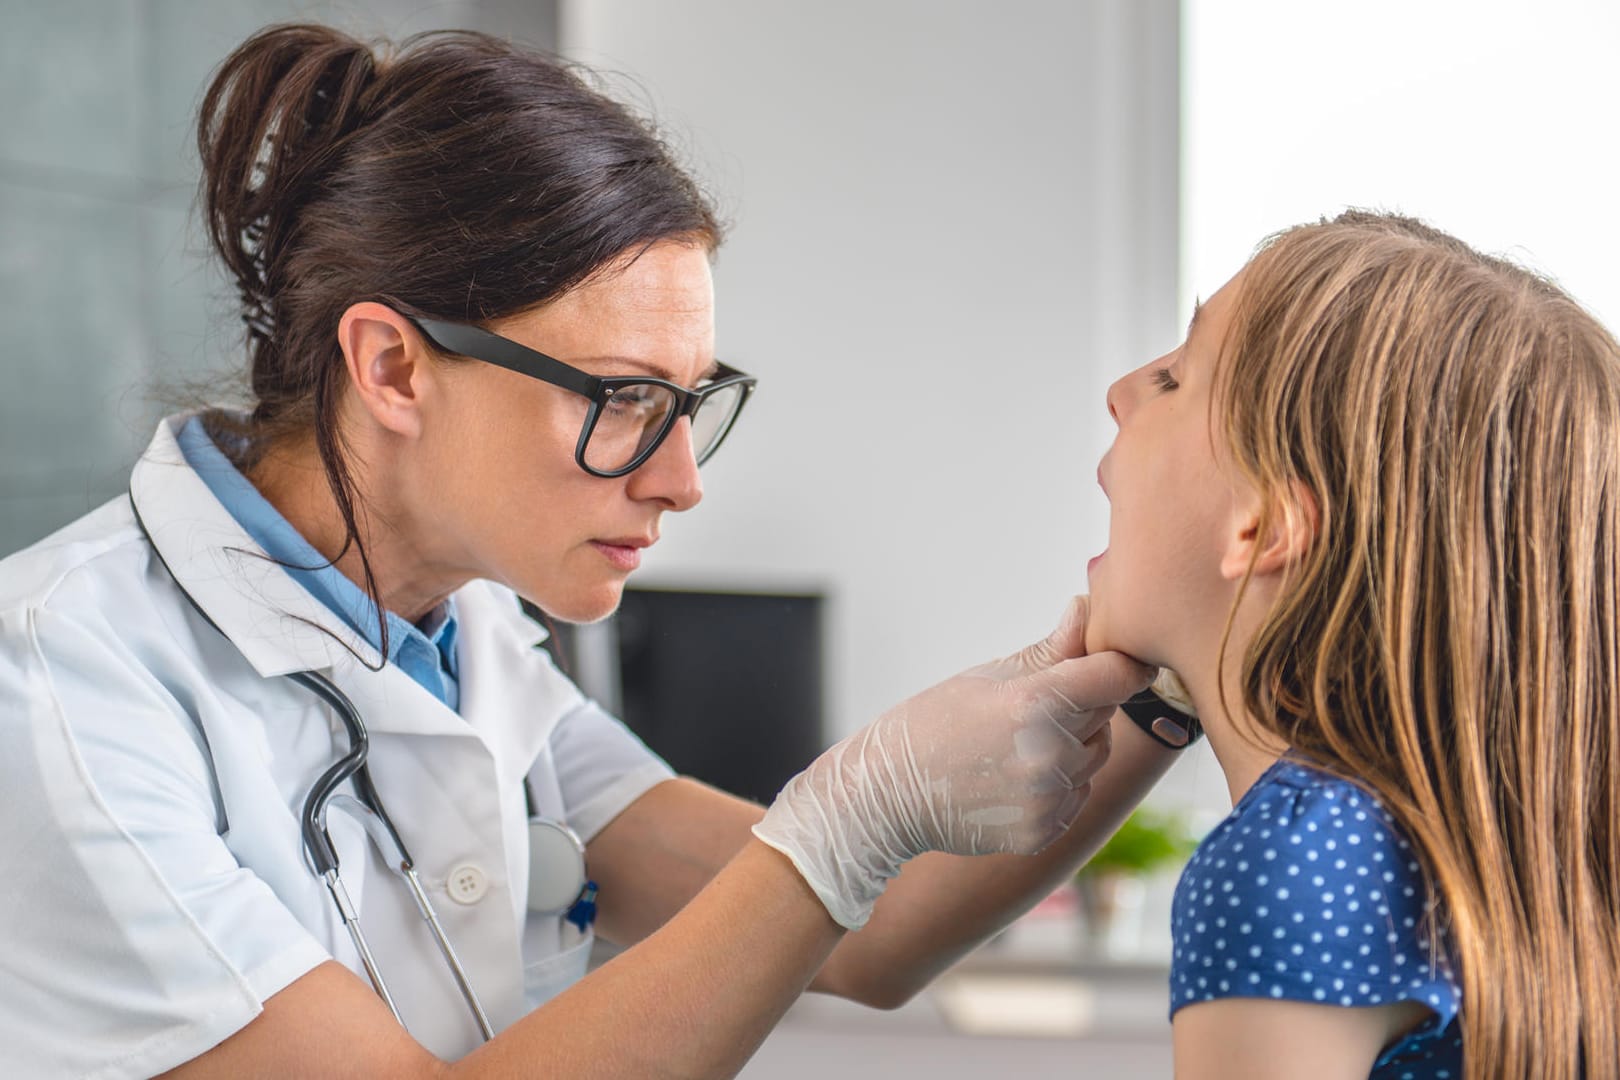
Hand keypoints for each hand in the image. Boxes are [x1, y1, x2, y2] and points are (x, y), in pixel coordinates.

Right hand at [753, 596, 1152, 928]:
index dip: (1121, 663)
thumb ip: (1051, 649)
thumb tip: (1087, 609)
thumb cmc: (932, 724)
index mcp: (1035, 702)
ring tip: (1014, 746)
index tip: (1115, 661)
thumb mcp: (987, 676)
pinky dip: (1056, 786)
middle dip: (1081, 706)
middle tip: (1027, 709)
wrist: (886, 796)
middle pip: (1105, 716)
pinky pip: (1075, 797)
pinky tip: (1010, 779)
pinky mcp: (1044, 831)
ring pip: (1094, 758)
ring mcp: (1048, 798)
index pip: (1118, 675)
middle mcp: (1050, 753)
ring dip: (1071, 747)